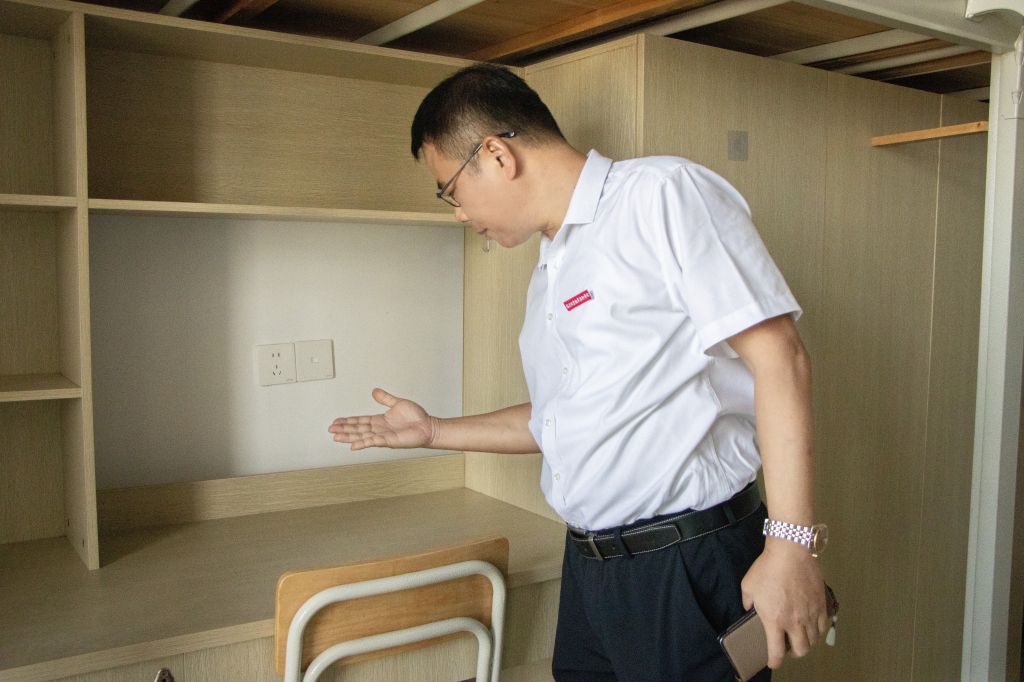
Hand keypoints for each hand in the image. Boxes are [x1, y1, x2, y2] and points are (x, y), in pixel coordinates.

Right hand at [328, 388, 436, 450]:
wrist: (428, 426)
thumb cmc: (417, 417)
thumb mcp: (398, 403)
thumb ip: (385, 398)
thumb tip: (375, 391)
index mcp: (380, 420)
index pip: (360, 420)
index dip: (348, 421)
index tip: (337, 421)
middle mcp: (380, 429)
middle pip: (357, 428)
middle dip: (343, 429)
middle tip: (331, 430)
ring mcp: (383, 435)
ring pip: (361, 436)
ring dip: (348, 436)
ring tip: (336, 437)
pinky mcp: (389, 441)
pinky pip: (373, 442)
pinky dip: (362, 443)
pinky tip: (353, 445)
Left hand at [741, 538, 829, 668]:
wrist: (790, 552)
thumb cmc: (767, 567)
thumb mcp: (748, 586)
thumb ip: (748, 602)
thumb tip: (749, 608)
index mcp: (774, 620)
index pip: (776, 651)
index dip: (774, 661)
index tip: (772, 662)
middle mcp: (794, 621)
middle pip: (801, 651)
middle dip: (793, 654)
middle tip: (788, 648)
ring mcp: (810, 614)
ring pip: (814, 640)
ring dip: (806, 642)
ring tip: (800, 636)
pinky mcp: (821, 604)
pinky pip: (823, 626)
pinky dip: (818, 631)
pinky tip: (812, 625)